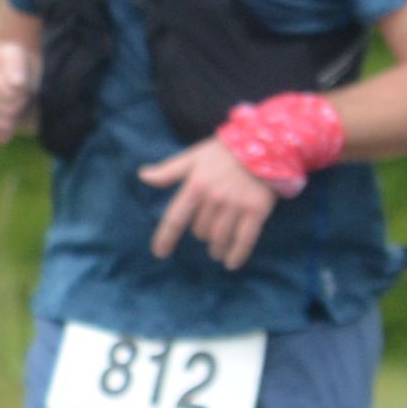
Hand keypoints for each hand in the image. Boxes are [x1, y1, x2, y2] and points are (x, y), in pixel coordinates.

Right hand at [0, 38, 37, 143]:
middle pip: (9, 111)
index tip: (20, 83)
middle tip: (18, 94)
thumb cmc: (11, 64)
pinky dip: (8, 130)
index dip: (24, 90)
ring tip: (11, 104)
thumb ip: (17, 64)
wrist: (0, 77)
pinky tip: (4, 116)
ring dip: (15, 117)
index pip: (11, 95)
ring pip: (4, 127)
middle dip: (20, 103)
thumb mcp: (16, 55)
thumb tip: (16, 84)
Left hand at [137, 137, 278, 266]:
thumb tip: (142, 175)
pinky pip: (244, 240)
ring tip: (216, 252)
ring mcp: (236, 205)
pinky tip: (231, 263)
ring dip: (215, 249)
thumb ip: (168, 171)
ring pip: (219, 239)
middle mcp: (214, 198)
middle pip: (200, 231)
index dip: (165, 238)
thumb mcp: (193, 157)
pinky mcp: (257, 210)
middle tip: (206, 231)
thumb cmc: (223, 152)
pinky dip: (237, 255)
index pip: (175, 218)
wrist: (264, 144)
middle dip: (200, 234)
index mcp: (196, 185)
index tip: (159, 253)